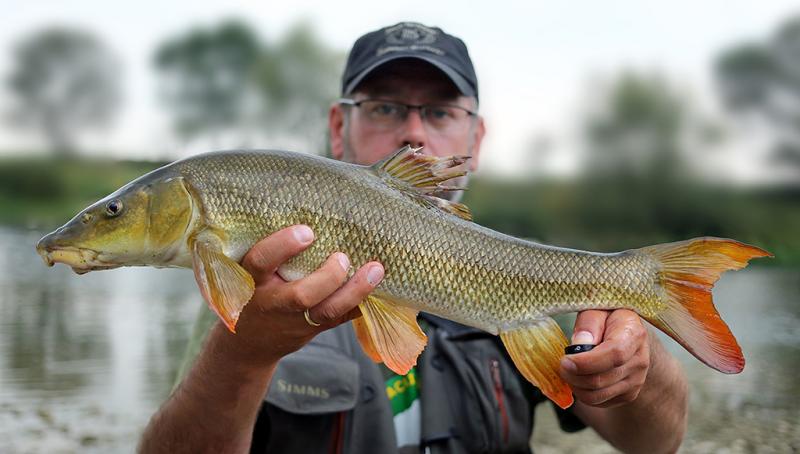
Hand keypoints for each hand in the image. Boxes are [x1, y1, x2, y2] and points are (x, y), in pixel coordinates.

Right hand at [213, 225, 383, 370]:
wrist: (249, 342)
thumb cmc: (252, 290)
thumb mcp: (247, 269)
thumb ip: (269, 249)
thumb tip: (307, 207)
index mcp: (250, 279)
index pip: (261, 261)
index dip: (283, 246)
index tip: (307, 232)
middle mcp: (272, 303)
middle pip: (301, 296)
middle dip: (328, 277)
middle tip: (342, 257)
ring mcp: (293, 321)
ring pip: (327, 311)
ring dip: (354, 291)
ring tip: (375, 270)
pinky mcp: (312, 331)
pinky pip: (340, 319)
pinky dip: (360, 303)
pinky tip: (379, 287)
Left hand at [559, 309, 650, 407]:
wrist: (626, 331)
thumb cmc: (607, 316)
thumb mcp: (597, 308)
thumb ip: (588, 322)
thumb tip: (579, 343)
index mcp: (634, 334)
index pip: (614, 354)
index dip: (586, 362)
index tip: (566, 360)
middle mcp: (640, 360)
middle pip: (601, 380)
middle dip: (573, 375)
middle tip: (561, 364)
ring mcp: (636, 380)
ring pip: (597, 395)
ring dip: (575, 386)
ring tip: (568, 371)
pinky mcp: (628, 394)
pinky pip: (598, 402)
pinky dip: (582, 393)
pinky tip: (579, 377)